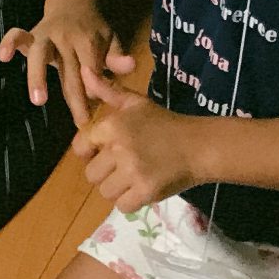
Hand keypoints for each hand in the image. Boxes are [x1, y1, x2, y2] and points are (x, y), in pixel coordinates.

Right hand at [0, 1, 122, 126]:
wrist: (73, 1)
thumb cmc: (94, 29)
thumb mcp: (111, 40)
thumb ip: (118, 56)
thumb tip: (131, 66)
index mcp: (87, 39)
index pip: (91, 68)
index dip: (93, 88)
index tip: (96, 111)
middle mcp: (66, 37)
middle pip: (69, 69)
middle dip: (75, 97)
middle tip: (81, 122)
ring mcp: (46, 34)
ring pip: (39, 54)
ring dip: (39, 76)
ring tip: (39, 100)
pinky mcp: (31, 33)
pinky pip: (18, 35)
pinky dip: (9, 42)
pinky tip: (3, 56)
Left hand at [71, 63, 203, 212]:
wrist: (197, 145)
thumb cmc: (164, 123)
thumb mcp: (135, 102)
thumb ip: (107, 90)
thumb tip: (84, 72)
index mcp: (112, 126)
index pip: (81, 147)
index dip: (90, 152)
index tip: (104, 152)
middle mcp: (119, 148)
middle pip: (91, 174)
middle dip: (104, 173)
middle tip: (121, 168)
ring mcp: (132, 171)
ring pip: (105, 192)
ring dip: (116, 189)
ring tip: (131, 179)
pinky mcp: (146, 192)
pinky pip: (122, 206)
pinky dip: (129, 202)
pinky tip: (140, 190)